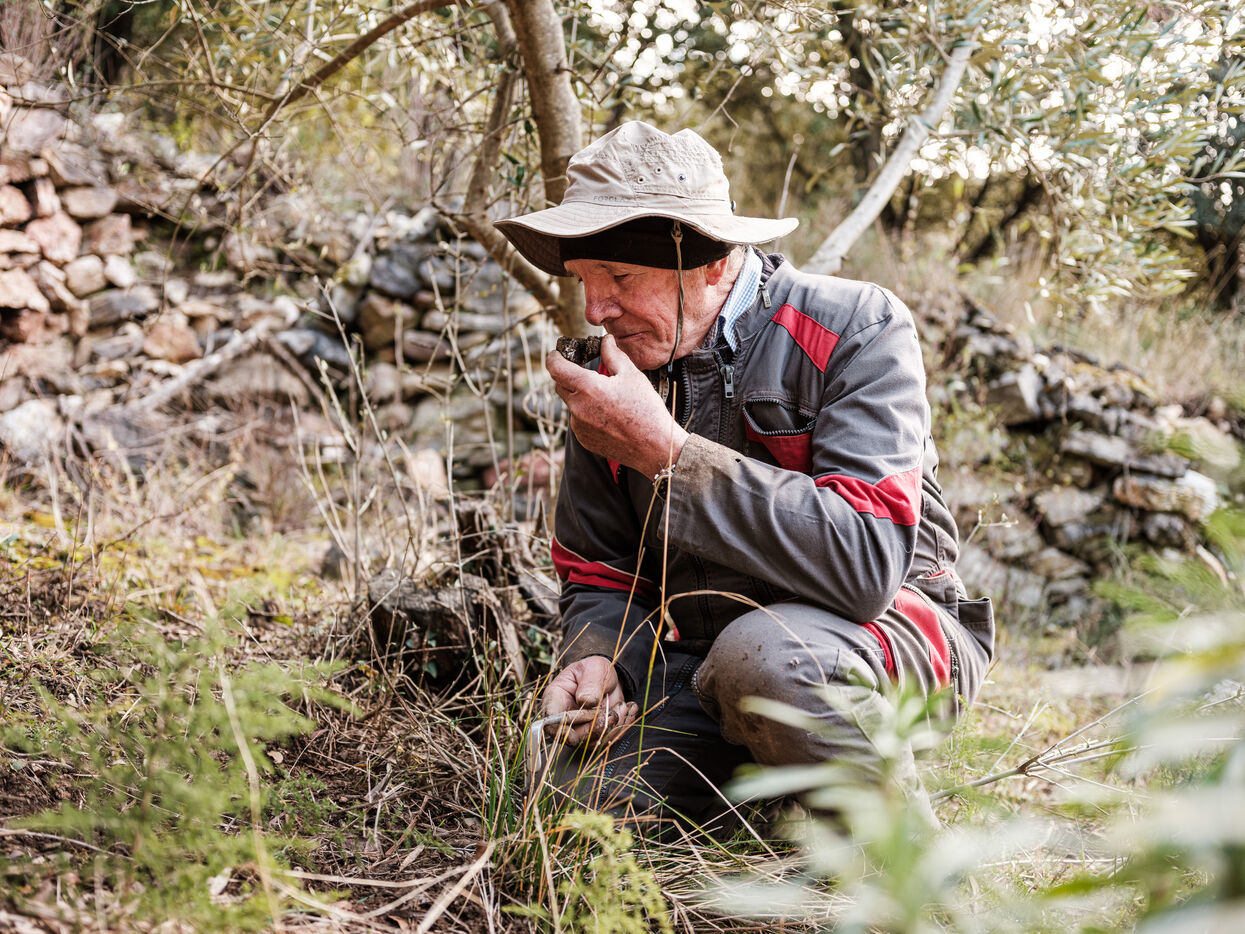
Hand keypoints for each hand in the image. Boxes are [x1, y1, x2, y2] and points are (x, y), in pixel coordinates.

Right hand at [542, 655, 638, 746]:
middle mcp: (565, 719)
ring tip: (623, 706)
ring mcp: (580, 729)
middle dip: (595, 728)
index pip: (551, 721)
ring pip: (593, 742)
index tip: (573, 736)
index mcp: (556, 699)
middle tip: (613, 713)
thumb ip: (589, 684)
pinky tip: (628, 709)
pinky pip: (608, 740)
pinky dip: (622, 727)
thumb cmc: (595, 670)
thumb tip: (586, 701)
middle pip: (574, 736)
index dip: (560, 732)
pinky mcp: (595, 734)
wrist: (608, 678)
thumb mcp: (594, 669)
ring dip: (613, 727)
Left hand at [546, 334, 687, 478]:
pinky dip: (587, 414)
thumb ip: (613, 355)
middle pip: (560, 385)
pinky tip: (608, 416)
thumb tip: (605, 341)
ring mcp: (579, 426)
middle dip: (568, 376)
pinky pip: (579, 421)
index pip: (556, 368)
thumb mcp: (632, 375)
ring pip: (571, 404)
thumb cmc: (646, 409)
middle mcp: (578, 408)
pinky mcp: (583, 439)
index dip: (554, 358)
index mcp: (588, 387)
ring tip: (606, 399)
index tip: (557, 354)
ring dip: (580, 396)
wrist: (655, 447)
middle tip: (585, 372)